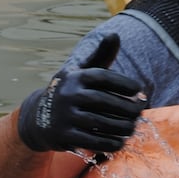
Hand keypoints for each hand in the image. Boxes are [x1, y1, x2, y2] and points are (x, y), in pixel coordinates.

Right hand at [15, 34, 148, 153]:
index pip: (104, 77)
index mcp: (75, 77)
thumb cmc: (70, 91)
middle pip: (104, 102)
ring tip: (133, 128)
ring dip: (121, 127)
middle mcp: (69, 95)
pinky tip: (121, 142)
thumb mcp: (81, 71)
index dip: (124, 83)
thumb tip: (114, 35)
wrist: (38, 117)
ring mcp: (65, 116)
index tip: (139, 90)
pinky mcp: (64, 136)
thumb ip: (100, 55)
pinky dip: (109, 143)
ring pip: (100, 123)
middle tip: (140, 112)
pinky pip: (92, 141)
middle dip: (126, 108)